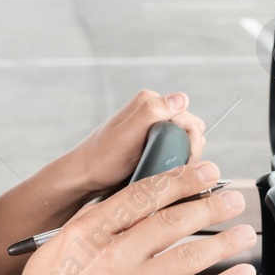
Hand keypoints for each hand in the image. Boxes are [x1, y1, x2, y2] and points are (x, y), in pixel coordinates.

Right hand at [0, 159, 255, 274]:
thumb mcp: (50, 258)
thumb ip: (83, 235)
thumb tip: (109, 216)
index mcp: (84, 235)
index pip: (141, 196)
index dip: (179, 180)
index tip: (201, 172)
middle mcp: (110, 256)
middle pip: (173, 220)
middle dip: (210, 206)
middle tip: (230, 199)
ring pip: (190, 255)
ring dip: (225, 243)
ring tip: (243, 235)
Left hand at [64, 90, 206, 195]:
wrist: (83, 177)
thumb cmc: (100, 158)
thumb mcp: (126, 135)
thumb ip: (151, 113)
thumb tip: (180, 97)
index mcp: (149, 102)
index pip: (189, 119)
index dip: (192, 143)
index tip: (183, 163)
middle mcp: (153, 111)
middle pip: (190, 131)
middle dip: (187, 152)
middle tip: (174, 172)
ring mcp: (152, 128)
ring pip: (184, 143)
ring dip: (181, 159)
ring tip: (164, 173)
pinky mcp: (151, 143)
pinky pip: (174, 152)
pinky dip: (173, 163)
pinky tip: (161, 173)